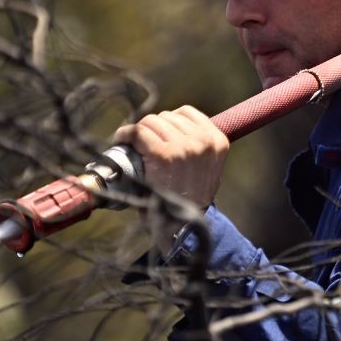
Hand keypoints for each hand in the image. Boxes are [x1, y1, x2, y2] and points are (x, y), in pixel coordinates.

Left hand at [112, 106, 228, 252]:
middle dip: (153, 128)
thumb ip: (200, 147)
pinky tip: (122, 140)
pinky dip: (126, 134)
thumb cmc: (191, 198)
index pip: (187, 113)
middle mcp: (203, 141)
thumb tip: (177, 130)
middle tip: (144, 145)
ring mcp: (183, 146)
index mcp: (218, 141)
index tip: (159, 133)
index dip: (169, 121)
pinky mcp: (162, 154)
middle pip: (167, 116)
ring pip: (152, 122)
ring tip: (134, 145)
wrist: (183, 226)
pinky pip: (138, 132)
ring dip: (140, 132)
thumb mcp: (208, 168)